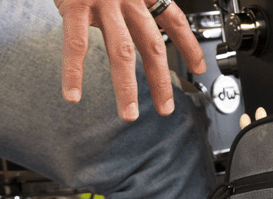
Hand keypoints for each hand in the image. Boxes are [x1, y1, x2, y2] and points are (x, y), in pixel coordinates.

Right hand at [54, 0, 206, 120]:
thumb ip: (131, 6)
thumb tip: (140, 35)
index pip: (174, 20)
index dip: (189, 45)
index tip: (200, 68)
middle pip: (152, 45)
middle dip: (160, 81)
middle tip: (166, 108)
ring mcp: (103, 2)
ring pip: (121, 51)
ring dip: (125, 87)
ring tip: (129, 113)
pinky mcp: (76, 4)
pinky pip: (75, 44)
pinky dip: (73, 72)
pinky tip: (73, 94)